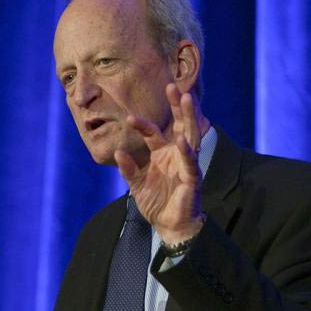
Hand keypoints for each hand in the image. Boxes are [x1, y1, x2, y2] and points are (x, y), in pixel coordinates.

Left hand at [115, 83, 206, 243]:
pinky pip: (190, 162)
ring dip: (188, 117)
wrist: (169, 225)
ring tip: (186, 99)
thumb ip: (128, 169)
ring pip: (189, 135)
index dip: (143, 124)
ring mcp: (186, 164)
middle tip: (172, 85)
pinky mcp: (192, 178)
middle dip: (177, 105)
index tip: (129, 116)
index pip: (153, 132)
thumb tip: (118, 151)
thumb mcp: (136, 184)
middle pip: (178, 124)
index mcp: (162, 153)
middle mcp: (176, 154)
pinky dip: (186, 151)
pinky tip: (182, 141)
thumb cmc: (156, 202)